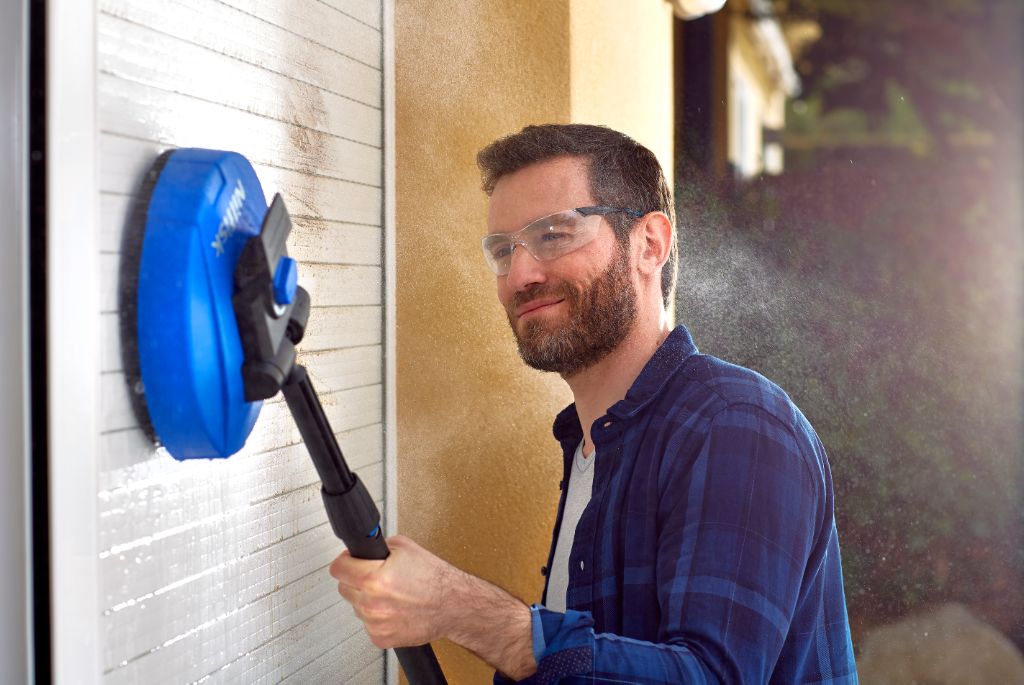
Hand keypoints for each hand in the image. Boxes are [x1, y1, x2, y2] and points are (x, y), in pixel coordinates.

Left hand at [329, 534, 454, 648]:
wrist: (453, 605)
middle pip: (344, 588)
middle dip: (357, 580)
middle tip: (376, 577)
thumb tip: (363, 547)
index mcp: (374, 579)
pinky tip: (394, 609)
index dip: (345, 561)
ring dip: (368, 600)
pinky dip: (378, 617)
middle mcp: (372, 603)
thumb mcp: (405, 548)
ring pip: (356, 607)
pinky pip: (368, 624)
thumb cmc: (434, 579)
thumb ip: (378, 547)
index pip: (338, 569)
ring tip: (392, 594)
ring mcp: (376, 623)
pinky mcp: (381, 638)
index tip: (349, 562)